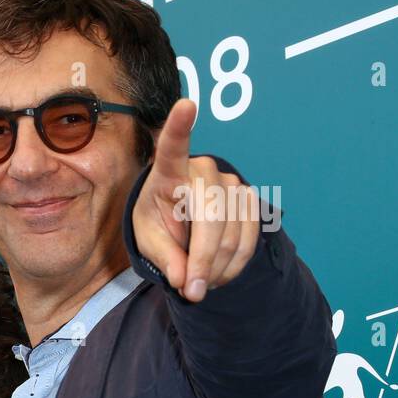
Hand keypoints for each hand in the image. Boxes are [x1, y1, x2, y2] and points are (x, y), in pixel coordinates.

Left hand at [132, 99, 261, 302]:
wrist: (180, 225)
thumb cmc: (158, 226)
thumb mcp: (149, 242)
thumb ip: (164, 259)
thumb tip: (185, 280)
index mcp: (167, 172)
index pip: (172, 147)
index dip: (179, 127)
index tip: (186, 104)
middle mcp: (202, 170)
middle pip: (210, 216)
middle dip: (203, 260)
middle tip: (192, 292)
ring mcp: (230, 181)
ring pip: (232, 232)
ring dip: (218, 267)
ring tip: (201, 284)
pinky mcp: (249, 198)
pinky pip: (249, 237)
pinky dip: (234, 264)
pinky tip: (218, 274)